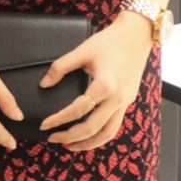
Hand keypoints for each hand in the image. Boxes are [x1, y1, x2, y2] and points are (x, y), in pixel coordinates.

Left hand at [39, 11, 152, 149]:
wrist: (136, 35)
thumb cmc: (109, 41)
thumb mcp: (83, 50)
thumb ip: (61, 67)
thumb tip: (44, 84)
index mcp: (105, 85)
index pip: (78, 110)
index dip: (59, 119)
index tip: (44, 124)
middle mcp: (117, 98)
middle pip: (93, 128)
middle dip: (71, 137)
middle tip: (53, 138)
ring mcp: (125, 102)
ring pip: (108, 133)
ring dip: (89, 143)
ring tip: (71, 145)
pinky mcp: (128, 101)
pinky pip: (115, 125)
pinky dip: (101, 134)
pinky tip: (90, 134)